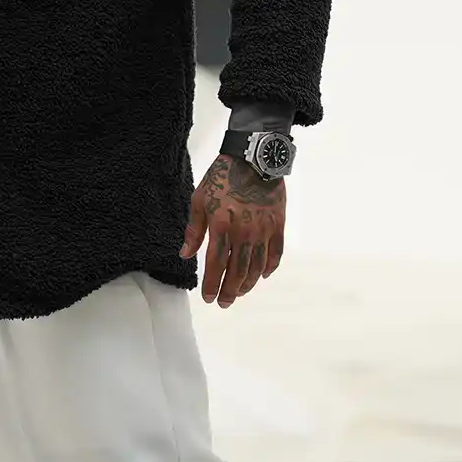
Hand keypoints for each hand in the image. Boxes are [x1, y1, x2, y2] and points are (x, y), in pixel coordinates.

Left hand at [179, 154, 284, 307]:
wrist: (252, 159)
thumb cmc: (222, 177)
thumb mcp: (199, 200)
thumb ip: (194, 231)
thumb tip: (185, 254)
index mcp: (221, 226)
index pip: (215, 264)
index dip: (211, 284)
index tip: (208, 298)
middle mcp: (243, 233)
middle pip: (237, 271)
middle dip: (229, 291)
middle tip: (224, 303)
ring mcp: (262, 231)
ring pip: (256, 267)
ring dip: (247, 284)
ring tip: (240, 292)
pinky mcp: (277, 225)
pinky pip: (274, 254)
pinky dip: (269, 267)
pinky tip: (262, 275)